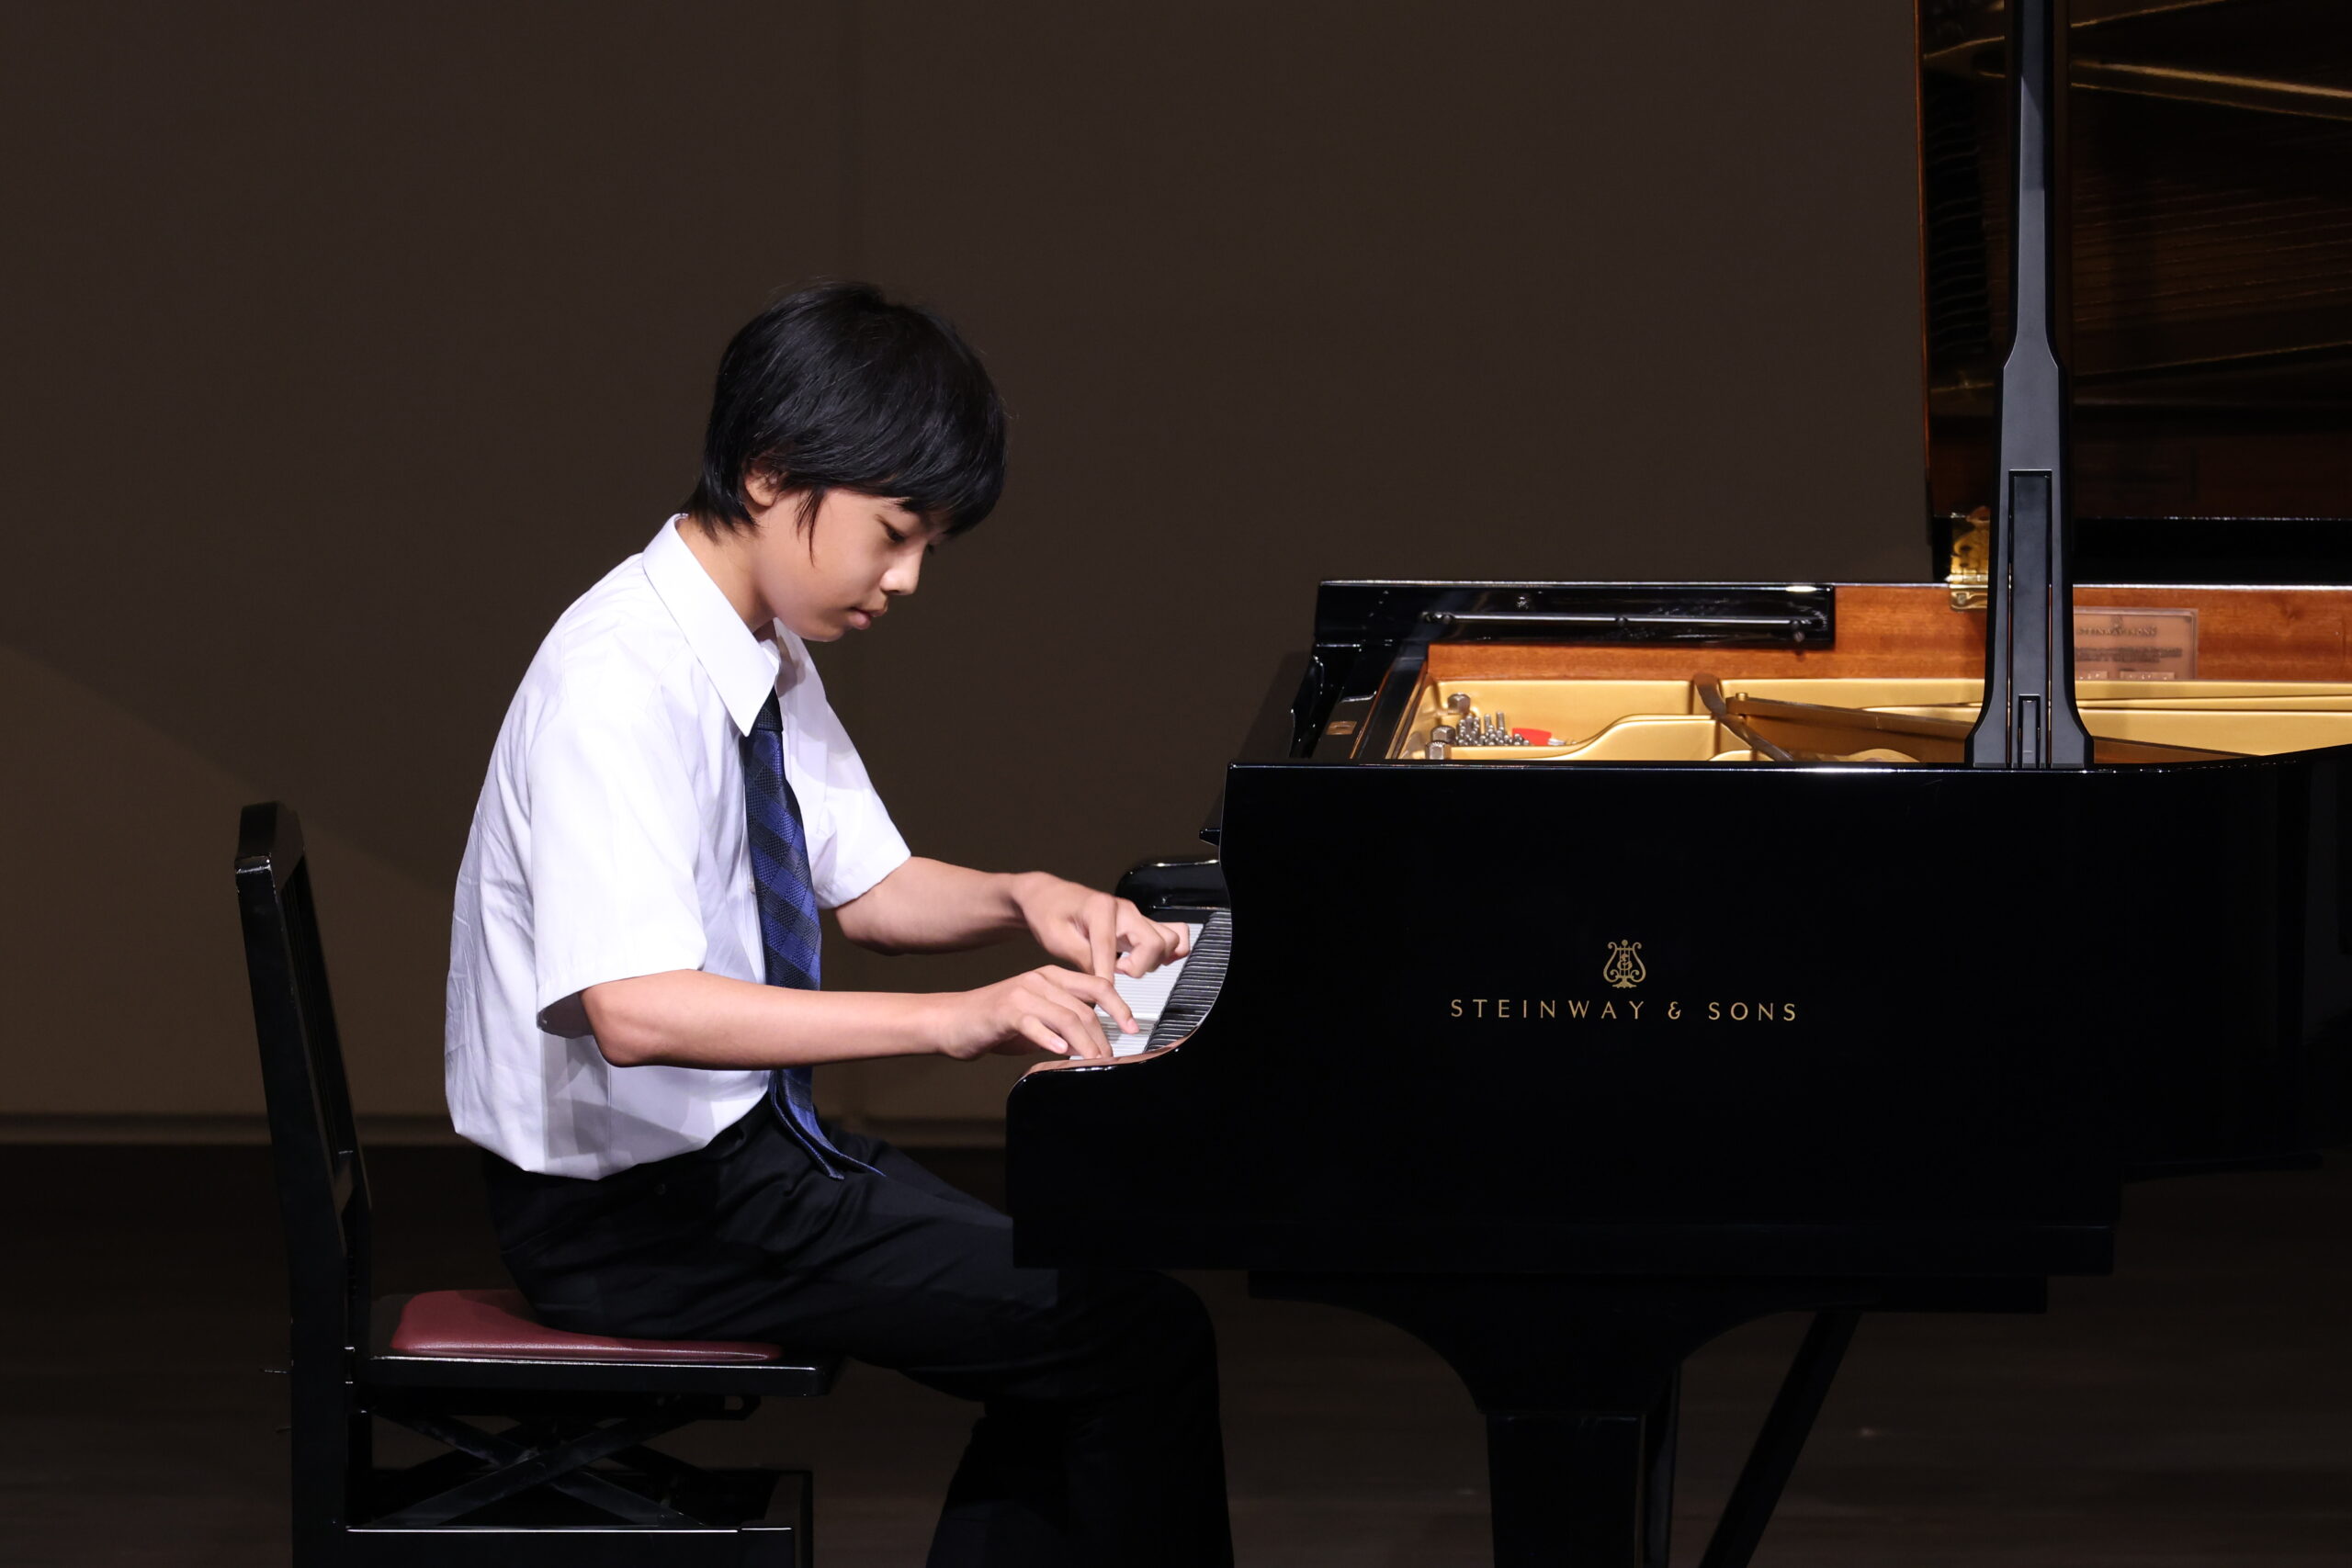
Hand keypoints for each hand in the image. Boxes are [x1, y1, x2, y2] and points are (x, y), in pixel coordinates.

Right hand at [928, 966, 1140, 1060]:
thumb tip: (1093, 1044)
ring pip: (1066, 1016)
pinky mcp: (1005, 1011)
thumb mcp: (1036, 1019)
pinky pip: (1034, 1023)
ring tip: (1091, 1062)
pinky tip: (1061, 1053)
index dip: (1119, 1006)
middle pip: (1085, 1007)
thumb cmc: (994, 1021)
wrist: (952, 1020)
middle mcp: (1039, 980)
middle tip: (1108, 1060)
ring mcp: (1022, 993)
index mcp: (1051, 977)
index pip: (1097, 985)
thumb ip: (1063, 1024)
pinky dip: (1050, 1039)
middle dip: (1102, 1037)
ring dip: (1084, 1043)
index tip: (1132, 1028)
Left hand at [1010, 873, 1193, 979]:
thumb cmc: (1048, 913)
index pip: (1111, 949)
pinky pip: (1171, 934)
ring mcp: (1135, 915)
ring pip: (1169, 939)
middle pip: (1154, 943)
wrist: (1046, 896)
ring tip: (1128, 967)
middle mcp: (1125, 909)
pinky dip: (1169, 951)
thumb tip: (1103, 983)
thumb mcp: (1057, 939)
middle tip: (1116, 972)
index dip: (1106, 976)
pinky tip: (1150, 962)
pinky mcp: (1139, 923)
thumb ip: (1084, 959)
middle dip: (1139, 967)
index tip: (1102, 994)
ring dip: (1154, 960)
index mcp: (1101, 908)